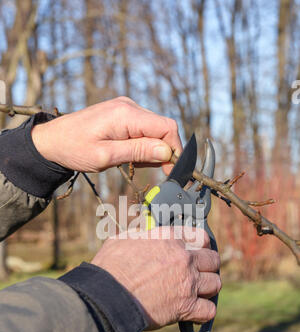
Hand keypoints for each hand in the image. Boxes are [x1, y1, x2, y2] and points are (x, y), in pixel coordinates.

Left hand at [31, 97, 181, 172]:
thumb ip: (138, 152)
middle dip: (163, 151)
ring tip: (132, 162)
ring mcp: (126, 108)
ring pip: (155, 129)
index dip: (175, 149)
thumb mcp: (106, 156)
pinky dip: (143, 144)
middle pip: (163, 128)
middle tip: (150, 170)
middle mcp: (129, 106)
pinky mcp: (123, 113)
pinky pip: (144, 128)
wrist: (52, 140)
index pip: (167, 127)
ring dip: (152, 149)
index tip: (171, 170)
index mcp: (126, 115)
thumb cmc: (74, 149)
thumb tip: (167, 152)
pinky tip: (129, 154)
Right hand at [91, 227, 220, 329]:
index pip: (200, 236)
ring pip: (215, 284)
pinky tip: (195, 313)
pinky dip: (203, 313)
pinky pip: (209, 310)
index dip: (201, 245)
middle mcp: (183, 258)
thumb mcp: (123, 239)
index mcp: (169, 238)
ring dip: (207, 289)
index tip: (198, 252)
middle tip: (199, 273)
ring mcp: (188, 282)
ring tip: (198, 293)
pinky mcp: (186, 307)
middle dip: (207, 267)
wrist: (106, 296)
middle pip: (213, 260)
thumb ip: (141, 236)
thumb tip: (143, 236)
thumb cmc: (109, 268)